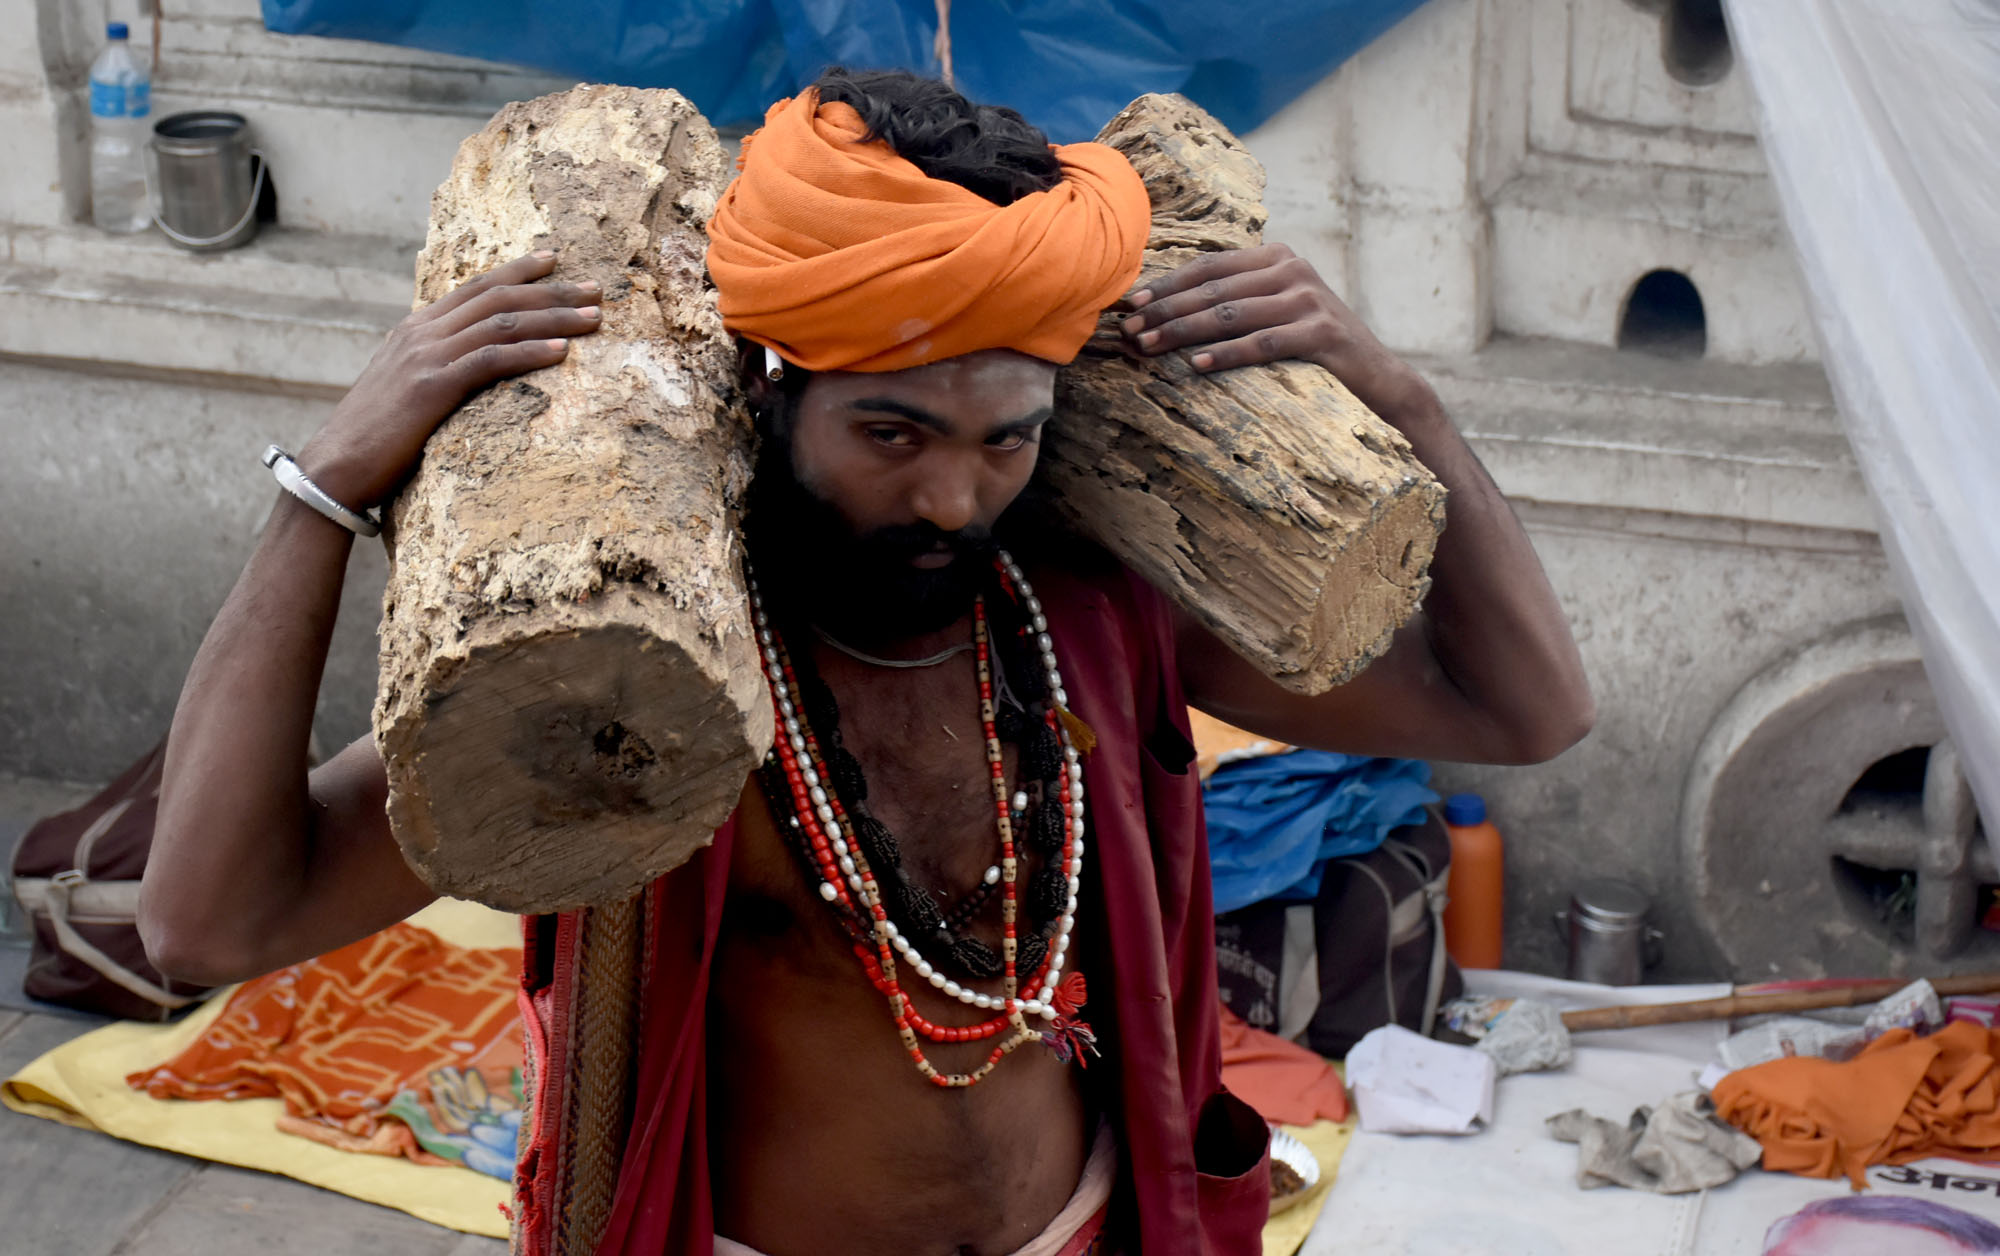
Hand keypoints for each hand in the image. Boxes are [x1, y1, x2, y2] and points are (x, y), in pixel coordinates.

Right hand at [298, 251, 601, 507]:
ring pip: (501, 323)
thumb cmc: (376, 436)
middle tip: (595, 288)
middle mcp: (421, 333)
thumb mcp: (404, 387)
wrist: (335, 468)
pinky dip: (530, 352)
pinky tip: (563, 352)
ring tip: (594, 317)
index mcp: (415, 328)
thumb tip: (470, 364)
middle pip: (497, 298)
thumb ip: (434, 365)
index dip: (517, 271)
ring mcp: (426, 357)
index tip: (554, 260)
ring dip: (554, 318)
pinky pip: (491, 361)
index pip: (475, 288)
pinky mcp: (432, 387)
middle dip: (551, 290)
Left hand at [1118, 243, 1428, 419]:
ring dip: (1183, 332)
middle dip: (1165, 311)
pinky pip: (1262, 343)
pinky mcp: (1322, 332)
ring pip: (1231, 314)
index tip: (1129, 304)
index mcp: (1276, 257)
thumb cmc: (1312, 349)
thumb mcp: (1274, 313)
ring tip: (1147, 348)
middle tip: (1128, 331)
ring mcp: (1309, 299)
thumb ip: (1235, 300)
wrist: (1378, 378)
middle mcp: (1293, 269)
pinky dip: (1225, 354)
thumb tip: (1164, 309)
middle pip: (1214, 289)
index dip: (1166, 285)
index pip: (1209, 267)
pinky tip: (1194, 366)